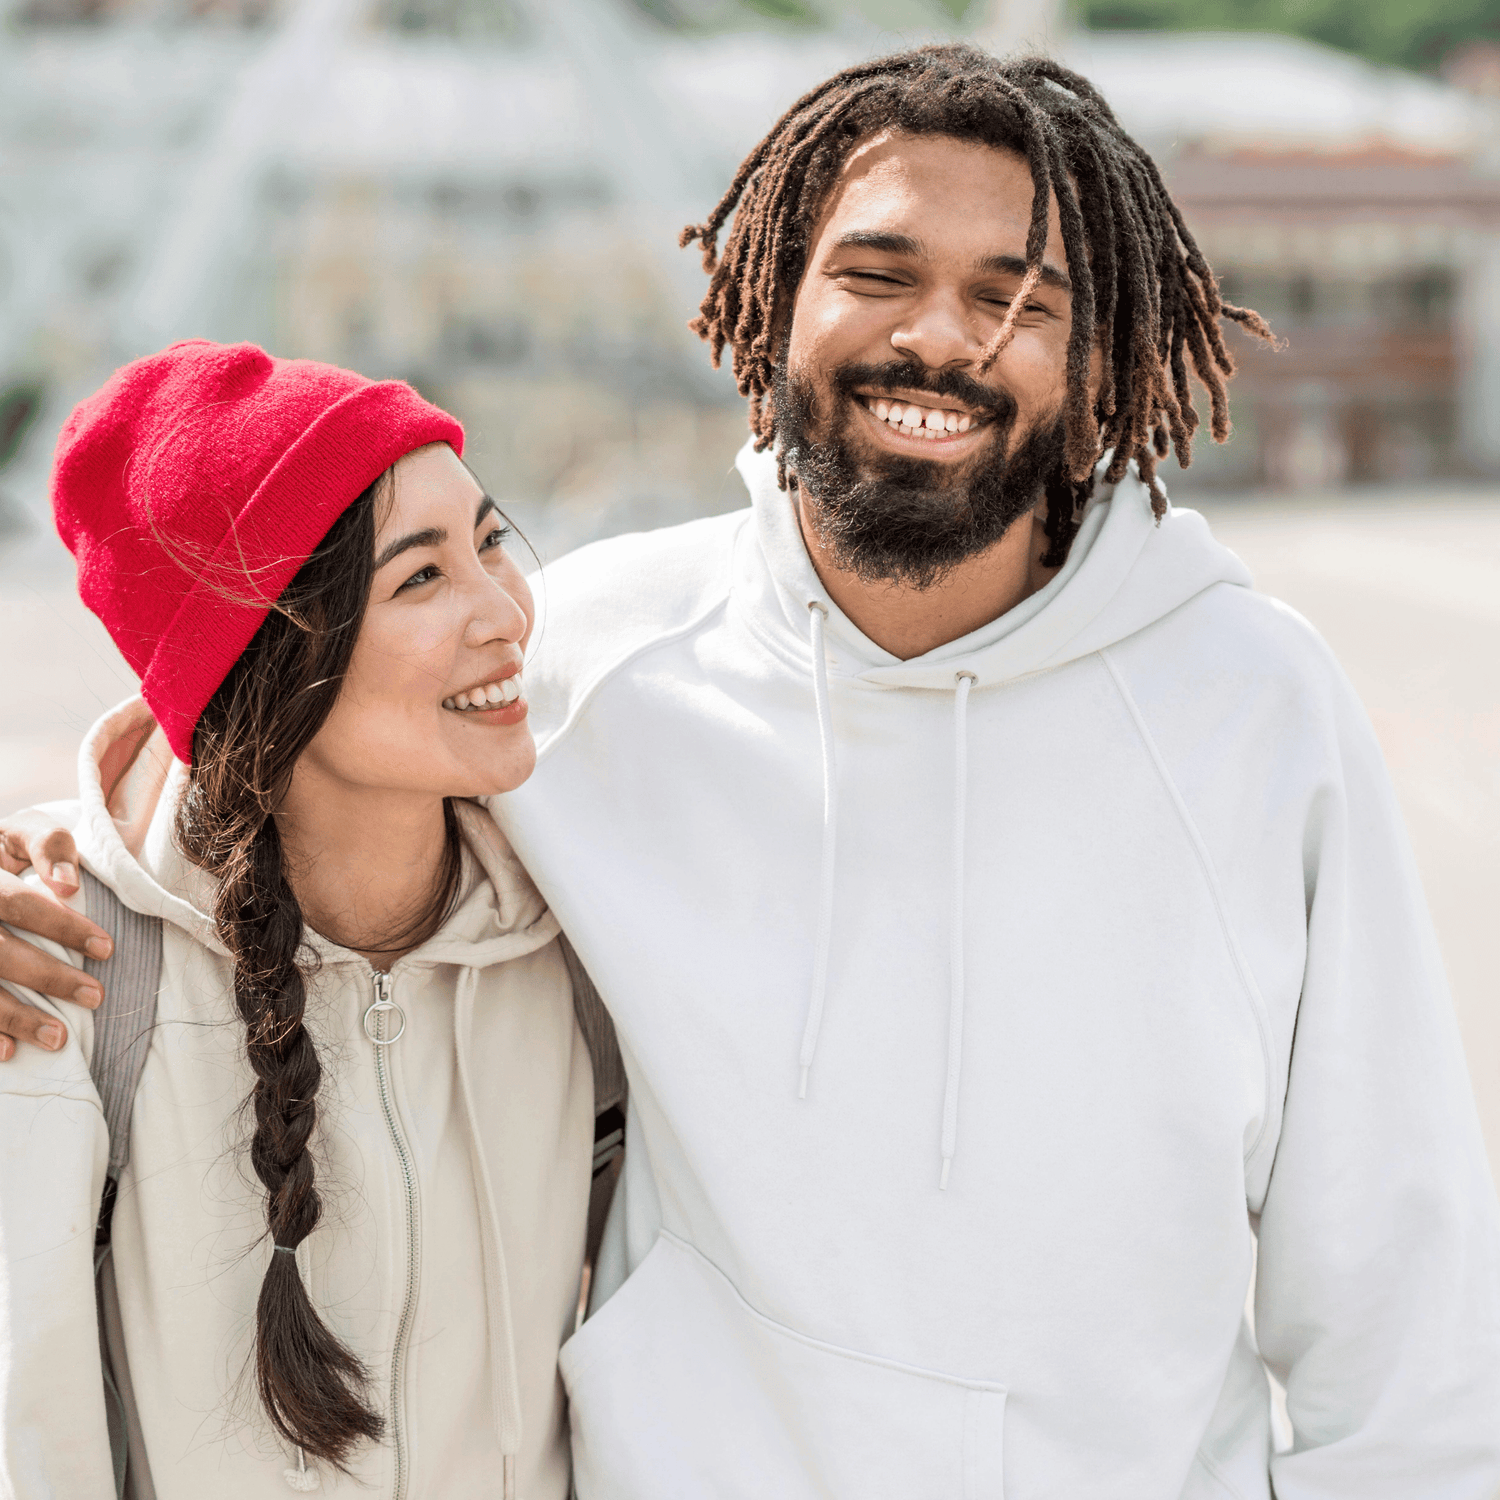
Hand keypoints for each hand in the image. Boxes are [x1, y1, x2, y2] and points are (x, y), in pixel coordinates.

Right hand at [0, 813, 112, 1058]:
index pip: (18, 903)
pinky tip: (9, 1051)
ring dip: (14, 1017)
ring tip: (58, 1038)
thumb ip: (47, 844)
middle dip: (47, 977)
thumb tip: (68, 883)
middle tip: (95, 996)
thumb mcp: (16, 835)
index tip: (107, 949)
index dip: (62, 926)